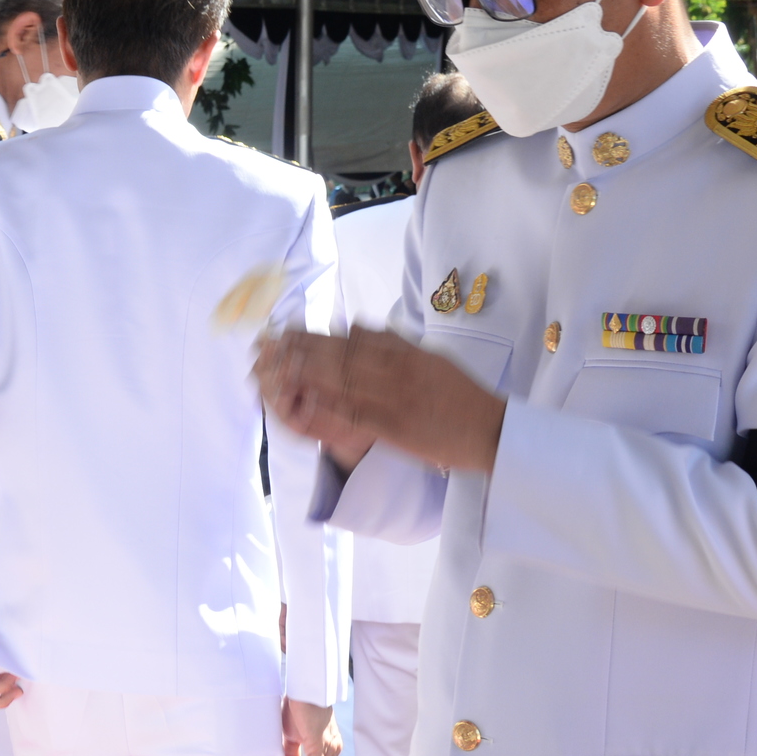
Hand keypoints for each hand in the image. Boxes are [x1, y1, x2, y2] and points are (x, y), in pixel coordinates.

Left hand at [256, 327, 505, 474]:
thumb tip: (355, 326)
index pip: (349, 339)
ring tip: (272, 368)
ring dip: (303, 374)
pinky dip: (323, 408)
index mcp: (404, 352)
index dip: (314, 335)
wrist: (488, 429)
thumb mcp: (429, 357)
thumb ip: (393, 341)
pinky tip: (298, 404)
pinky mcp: (392, 426)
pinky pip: (350, 415)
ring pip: (340, 381)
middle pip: (338, 356)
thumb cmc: (460, 395)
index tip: (287, 331)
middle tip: (268, 345)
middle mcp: (395, 370)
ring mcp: (392, 398)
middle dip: (299, 350)